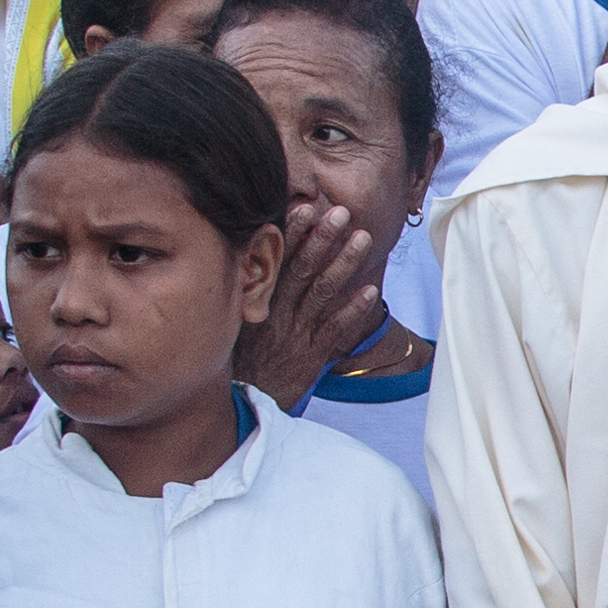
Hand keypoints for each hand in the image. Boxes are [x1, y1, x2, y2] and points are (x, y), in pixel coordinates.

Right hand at [238, 193, 385, 409]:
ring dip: (344, 265)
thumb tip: (254, 246)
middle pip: (302, 271)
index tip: (306, 207)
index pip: (276, 261)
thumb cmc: (242, 352)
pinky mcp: (312, 355)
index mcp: (256, 300)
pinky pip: (335, 330)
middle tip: (341, 213)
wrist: (245, 399)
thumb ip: (246, 286)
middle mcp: (276, 313)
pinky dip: (353, 311)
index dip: (292, 234)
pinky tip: (372, 292)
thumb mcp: (234, 316)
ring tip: (363, 239)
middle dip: (322, 240)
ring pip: (322, 295)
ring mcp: (296, 334)